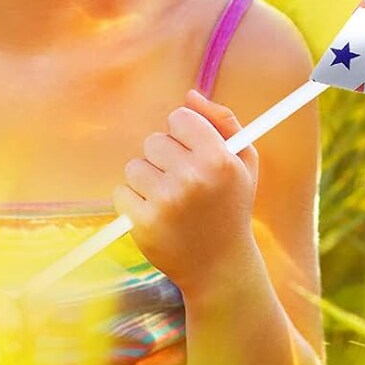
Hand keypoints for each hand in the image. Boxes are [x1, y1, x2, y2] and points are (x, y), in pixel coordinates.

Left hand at [113, 88, 258, 295]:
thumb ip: (223, 121)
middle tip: (183, 183)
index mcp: (218, 158)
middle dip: (165, 158)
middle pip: (154, 140)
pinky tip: (155, 215)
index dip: (183, 135)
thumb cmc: (231, 208)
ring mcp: (166, 201)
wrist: (221, 268)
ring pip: (135, 166)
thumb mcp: (244, 162)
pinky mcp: (143, 223)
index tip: (191, 153)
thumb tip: (190, 96)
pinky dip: (133, 202)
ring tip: (169, 201)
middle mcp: (192, 177)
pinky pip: (121, 192)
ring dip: (147, 180)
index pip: (179, 117)